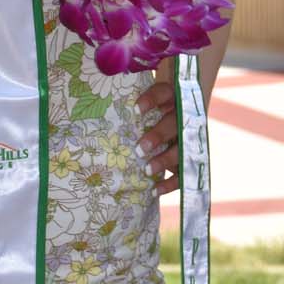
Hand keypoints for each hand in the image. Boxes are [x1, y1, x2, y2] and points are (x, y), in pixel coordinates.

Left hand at [136, 57, 179, 194]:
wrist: (180, 113)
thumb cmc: (151, 107)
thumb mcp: (143, 96)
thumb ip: (128, 96)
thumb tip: (92, 95)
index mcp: (172, 95)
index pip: (164, 93)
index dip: (152, 100)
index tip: (135, 110)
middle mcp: (183, 115)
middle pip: (175, 124)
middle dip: (158, 136)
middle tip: (140, 148)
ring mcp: (190, 137)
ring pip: (182, 148)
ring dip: (166, 160)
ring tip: (147, 170)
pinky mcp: (191, 157)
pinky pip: (185, 172)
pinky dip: (171, 183)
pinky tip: (154, 190)